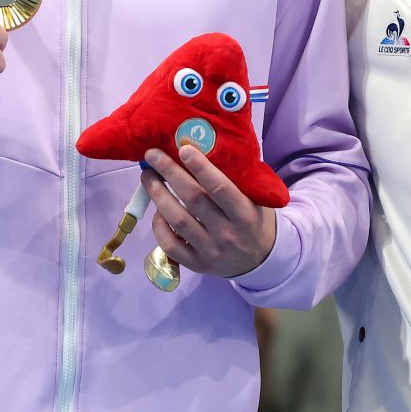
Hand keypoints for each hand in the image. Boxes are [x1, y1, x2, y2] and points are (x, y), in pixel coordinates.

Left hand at [139, 144, 278, 279]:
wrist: (262, 260)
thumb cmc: (254, 219)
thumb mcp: (256, 199)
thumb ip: (237, 179)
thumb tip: (205, 147)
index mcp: (245, 214)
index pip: (220, 188)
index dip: (201, 168)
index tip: (184, 148)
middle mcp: (227, 234)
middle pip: (193, 199)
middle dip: (170, 173)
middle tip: (153, 155)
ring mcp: (210, 251)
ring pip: (177, 221)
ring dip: (158, 195)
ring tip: (148, 177)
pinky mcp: (197, 264)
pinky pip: (170, 245)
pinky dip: (159, 226)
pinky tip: (157, 210)